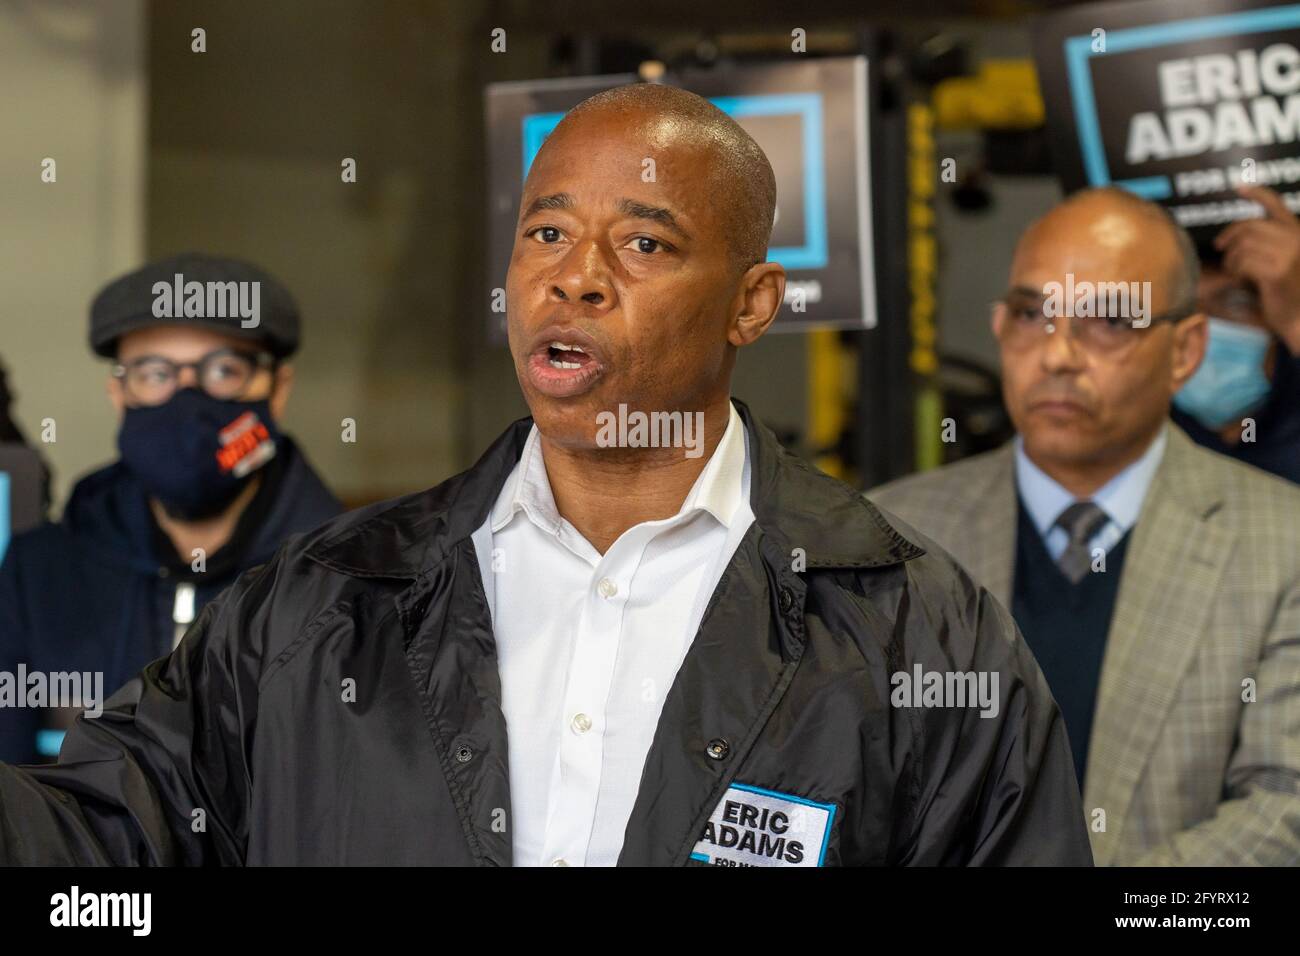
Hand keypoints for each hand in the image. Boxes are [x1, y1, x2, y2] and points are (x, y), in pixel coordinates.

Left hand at [1215, 185, 1299, 355]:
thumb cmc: (1286, 289)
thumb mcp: (1279, 259)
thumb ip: (1265, 243)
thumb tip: (1233, 236)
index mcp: (1295, 231)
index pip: (1275, 204)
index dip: (1256, 193)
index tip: (1239, 186)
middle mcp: (1294, 238)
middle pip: (1248, 226)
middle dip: (1229, 236)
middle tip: (1221, 248)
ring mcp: (1287, 254)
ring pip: (1243, 245)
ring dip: (1230, 257)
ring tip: (1233, 268)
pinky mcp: (1277, 271)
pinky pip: (1243, 262)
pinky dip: (1235, 270)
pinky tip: (1239, 277)